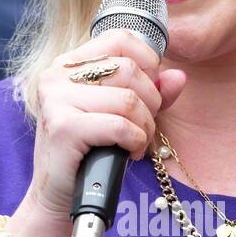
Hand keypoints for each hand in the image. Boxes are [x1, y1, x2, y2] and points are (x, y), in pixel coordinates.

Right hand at [26, 29, 186, 224]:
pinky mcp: (63, 126)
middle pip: (130, 70)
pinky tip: (128, 154)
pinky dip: (135, 142)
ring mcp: (56, 99)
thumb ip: (150, 93)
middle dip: (150, 103)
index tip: (149, 92)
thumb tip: (179, 77)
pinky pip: (120, 125)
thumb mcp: (120, 116)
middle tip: (143, 128)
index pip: (120, 39)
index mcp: (69, 64)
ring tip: (136, 144)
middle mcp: (57, 74)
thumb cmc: (89, 153)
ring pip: (128, 99)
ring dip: (144, 128)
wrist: (58, 197)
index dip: (148, 62)